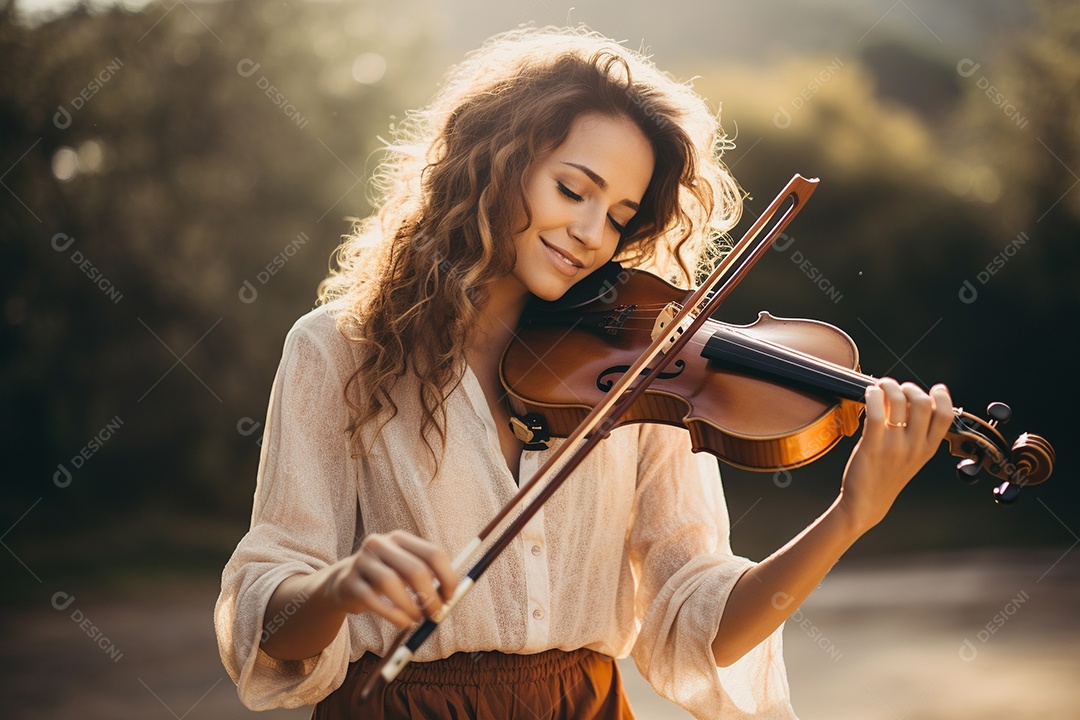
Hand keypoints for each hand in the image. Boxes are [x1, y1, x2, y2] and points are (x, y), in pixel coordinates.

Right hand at [321, 530, 458, 627]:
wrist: (343, 584)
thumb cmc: (385, 580)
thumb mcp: (405, 572)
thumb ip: (429, 579)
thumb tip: (454, 597)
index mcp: (400, 539)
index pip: (433, 553)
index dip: (447, 578)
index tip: (451, 598)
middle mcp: (380, 544)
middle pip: (415, 569)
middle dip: (431, 597)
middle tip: (437, 615)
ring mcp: (362, 561)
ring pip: (391, 583)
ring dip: (410, 607)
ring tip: (417, 619)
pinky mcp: (348, 582)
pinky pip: (373, 600)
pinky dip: (393, 615)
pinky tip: (403, 623)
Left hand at [837, 378, 952, 532]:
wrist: (866, 503)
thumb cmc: (886, 477)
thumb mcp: (911, 457)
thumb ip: (915, 432)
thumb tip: (909, 400)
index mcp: (927, 449)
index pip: (945, 416)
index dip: (943, 398)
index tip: (936, 389)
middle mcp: (914, 447)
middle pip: (922, 403)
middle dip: (910, 387)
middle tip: (899, 387)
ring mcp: (894, 446)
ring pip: (899, 402)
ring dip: (889, 386)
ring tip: (881, 387)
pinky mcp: (872, 445)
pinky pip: (875, 412)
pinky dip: (873, 396)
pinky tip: (870, 394)